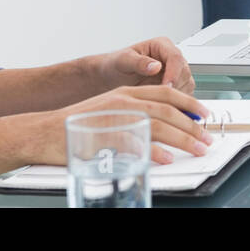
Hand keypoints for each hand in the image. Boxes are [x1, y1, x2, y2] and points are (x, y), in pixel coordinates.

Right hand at [30, 85, 211, 165]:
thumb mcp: (110, 113)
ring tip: (196, 149)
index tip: (205, 115)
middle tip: (207, 139)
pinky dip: (153, 151)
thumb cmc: (76, 126)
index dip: (188, 104)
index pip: (165, 94)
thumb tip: (162, 134)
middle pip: (167, 110)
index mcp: (126, 92)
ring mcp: (114, 115)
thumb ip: (134, 118)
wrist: (43, 131)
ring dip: (181, 138)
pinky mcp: (104, 133)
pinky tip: (165, 158)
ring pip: (157, 124)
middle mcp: (123, 99)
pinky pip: (134, 141)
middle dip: (191, 125)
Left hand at [100, 37, 195, 93]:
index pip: (176, 58)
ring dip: (176, 96)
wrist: (113, 76)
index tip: (166, 88)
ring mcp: (175, 72)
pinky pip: (184, 95)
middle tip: (160, 100)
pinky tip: (162, 106)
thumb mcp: (123, 60)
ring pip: (187, 84)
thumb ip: (139, 62)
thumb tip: (155, 66)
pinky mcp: (176, 85)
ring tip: (157, 102)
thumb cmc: (117, 65)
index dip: (173, 74)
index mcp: (161, 45)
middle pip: (184, 72)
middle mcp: (171, 57)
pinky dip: (176, 102)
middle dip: (175, 87)